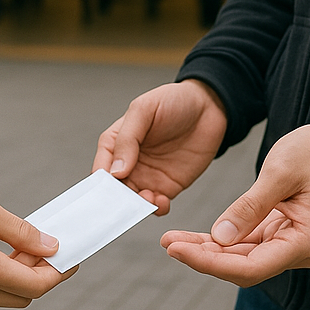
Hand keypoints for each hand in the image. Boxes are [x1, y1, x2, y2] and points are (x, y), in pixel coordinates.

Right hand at [93, 80, 227, 214]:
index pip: (101, 169)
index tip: (106, 192)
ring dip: (137, 206)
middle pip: (115, 190)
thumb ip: (127, 139)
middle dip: (118, 200)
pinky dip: (156, 208)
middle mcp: (128, 163)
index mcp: (115, 144)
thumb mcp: (143, 110)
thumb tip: (115, 171)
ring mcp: (147, 176)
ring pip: (134, 201)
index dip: (101, 183)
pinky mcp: (167, 186)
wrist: (208, 106)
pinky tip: (162, 201)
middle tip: (126, 203)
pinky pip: (157, 204)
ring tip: (148, 198)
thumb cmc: (173, 100)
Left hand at [160, 118, 309, 285]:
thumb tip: (220, 237)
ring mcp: (289, 246)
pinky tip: (190, 238)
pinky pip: (243, 245)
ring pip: (239, 259)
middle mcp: (300, 251)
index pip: (251, 267)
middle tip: (167, 243)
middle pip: (243, 267)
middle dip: (203, 258)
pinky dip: (217, 241)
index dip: (210, 263)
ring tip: (171, 240)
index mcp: (308, 240)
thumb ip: (250, 206)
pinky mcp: (278, 236)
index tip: (177, 249)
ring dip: (205, 251)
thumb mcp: (280, 171)